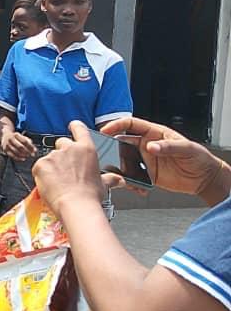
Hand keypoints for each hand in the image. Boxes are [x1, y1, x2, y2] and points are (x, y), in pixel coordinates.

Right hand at [1, 128, 36, 160]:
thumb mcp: (22, 137)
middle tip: (31, 155)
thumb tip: (34, 150)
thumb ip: (29, 142)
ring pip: (16, 151)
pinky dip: (18, 158)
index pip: (25, 141)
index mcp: (16, 135)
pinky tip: (23, 159)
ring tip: (28, 156)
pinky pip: (12, 155)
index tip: (35, 151)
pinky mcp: (5, 150)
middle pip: (20, 147)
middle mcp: (10, 139)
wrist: (5, 136)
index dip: (30, 147)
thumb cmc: (16, 138)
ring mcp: (7, 144)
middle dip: (27, 152)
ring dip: (23, 155)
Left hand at [32, 122, 103, 215]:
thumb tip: (118, 180)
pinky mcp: (40, 164)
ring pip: (49, 157)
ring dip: (51, 166)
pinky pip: (39, 167)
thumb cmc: (90, 196)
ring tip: (58, 182)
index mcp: (86, 149)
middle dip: (62, 154)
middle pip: (61, 143)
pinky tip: (50, 184)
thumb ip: (109, 178)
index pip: (79, 129)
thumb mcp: (103, 184)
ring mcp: (54, 155)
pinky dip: (42, 174)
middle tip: (65, 170)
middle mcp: (69, 148)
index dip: (75, 127)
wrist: (76, 206)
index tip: (73, 126)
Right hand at [100, 115, 229, 199]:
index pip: (131, 124)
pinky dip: (130, 182)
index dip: (117, 125)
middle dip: (112, 146)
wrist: (204, 178)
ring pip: (124, 160)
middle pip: (122, 142)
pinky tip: (135, 186)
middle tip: (105, 152)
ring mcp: (145, 160)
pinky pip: (132, 177)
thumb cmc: (199, 158)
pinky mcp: (147, 175)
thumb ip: (168, 146)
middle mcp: (147, 145)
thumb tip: (151, 147)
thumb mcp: (187, 148)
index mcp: (154, 133)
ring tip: (118, 173)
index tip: (107, 130)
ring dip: (119, 166)